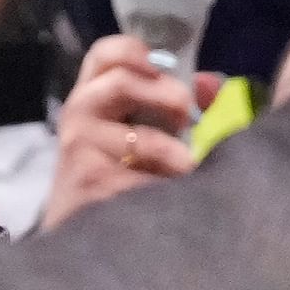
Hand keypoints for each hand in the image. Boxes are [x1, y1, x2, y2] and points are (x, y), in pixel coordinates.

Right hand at [39, 34, 218, 227]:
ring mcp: (80, 149)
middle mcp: (78, 113)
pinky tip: (166, 202)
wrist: (79, 239)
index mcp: (93, 94)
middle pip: (121, 82)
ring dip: (175, 154)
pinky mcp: (89, 184)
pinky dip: (163, 189)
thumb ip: (174, 103)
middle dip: (169, 96)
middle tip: (187, 118)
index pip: (104, 53)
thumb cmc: (118, 174)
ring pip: (141, 139)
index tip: (162, 66)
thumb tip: (211, 84)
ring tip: (187, 168)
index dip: (134, 50)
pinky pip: (141, 180)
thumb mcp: (140, 132)